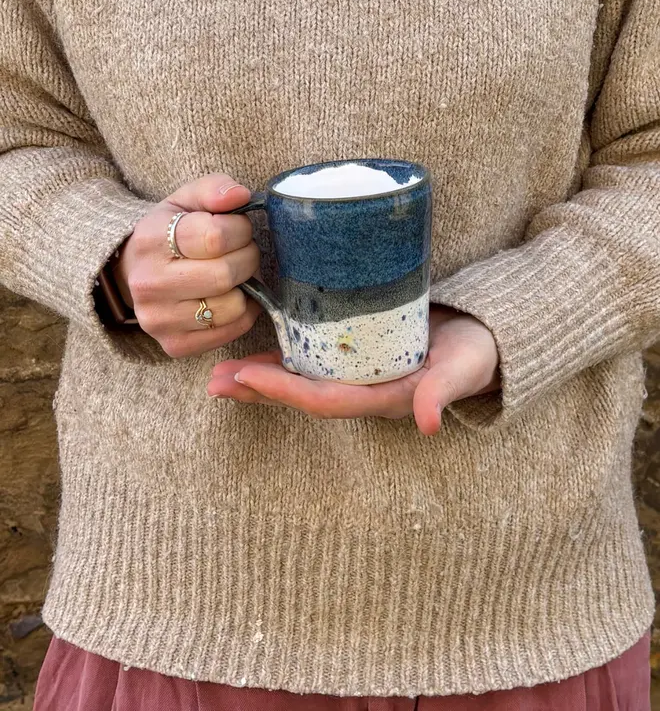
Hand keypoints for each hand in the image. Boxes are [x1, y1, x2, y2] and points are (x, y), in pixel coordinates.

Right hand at [113, 173, 261, 357]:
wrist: (133, 274)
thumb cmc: (168, 233)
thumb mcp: (184, 201)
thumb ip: (213, 189)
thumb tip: (240, 195)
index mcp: (151, 240)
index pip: (216, 236)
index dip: (240, 230)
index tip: (239, 229)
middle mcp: (150, 284)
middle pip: (226, 274)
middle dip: (247, 258)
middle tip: (243, 251)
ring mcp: (159, 319)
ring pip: (231, 306)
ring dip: (246, 288)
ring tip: (234, 274)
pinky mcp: (175, 345)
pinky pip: (232, 330)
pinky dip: (243, 312)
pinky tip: (231, 296)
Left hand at [207, 305, 499, 433]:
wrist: (485, 341)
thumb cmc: (475, 354)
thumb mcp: (463, 368)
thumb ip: (444, 391)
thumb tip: (429, 424)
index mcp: (383, 399)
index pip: (323, 400)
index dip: (283, 391)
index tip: (245, 376)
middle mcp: (364, 392)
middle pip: (301, 396)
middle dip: (257, 390)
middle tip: (213, 382)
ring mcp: (359, 377)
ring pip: (301, 382)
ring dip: (261, 379)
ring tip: (220, 373)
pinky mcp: (359, 358)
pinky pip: (314, 364)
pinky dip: (283, 360)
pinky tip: (257, 352)